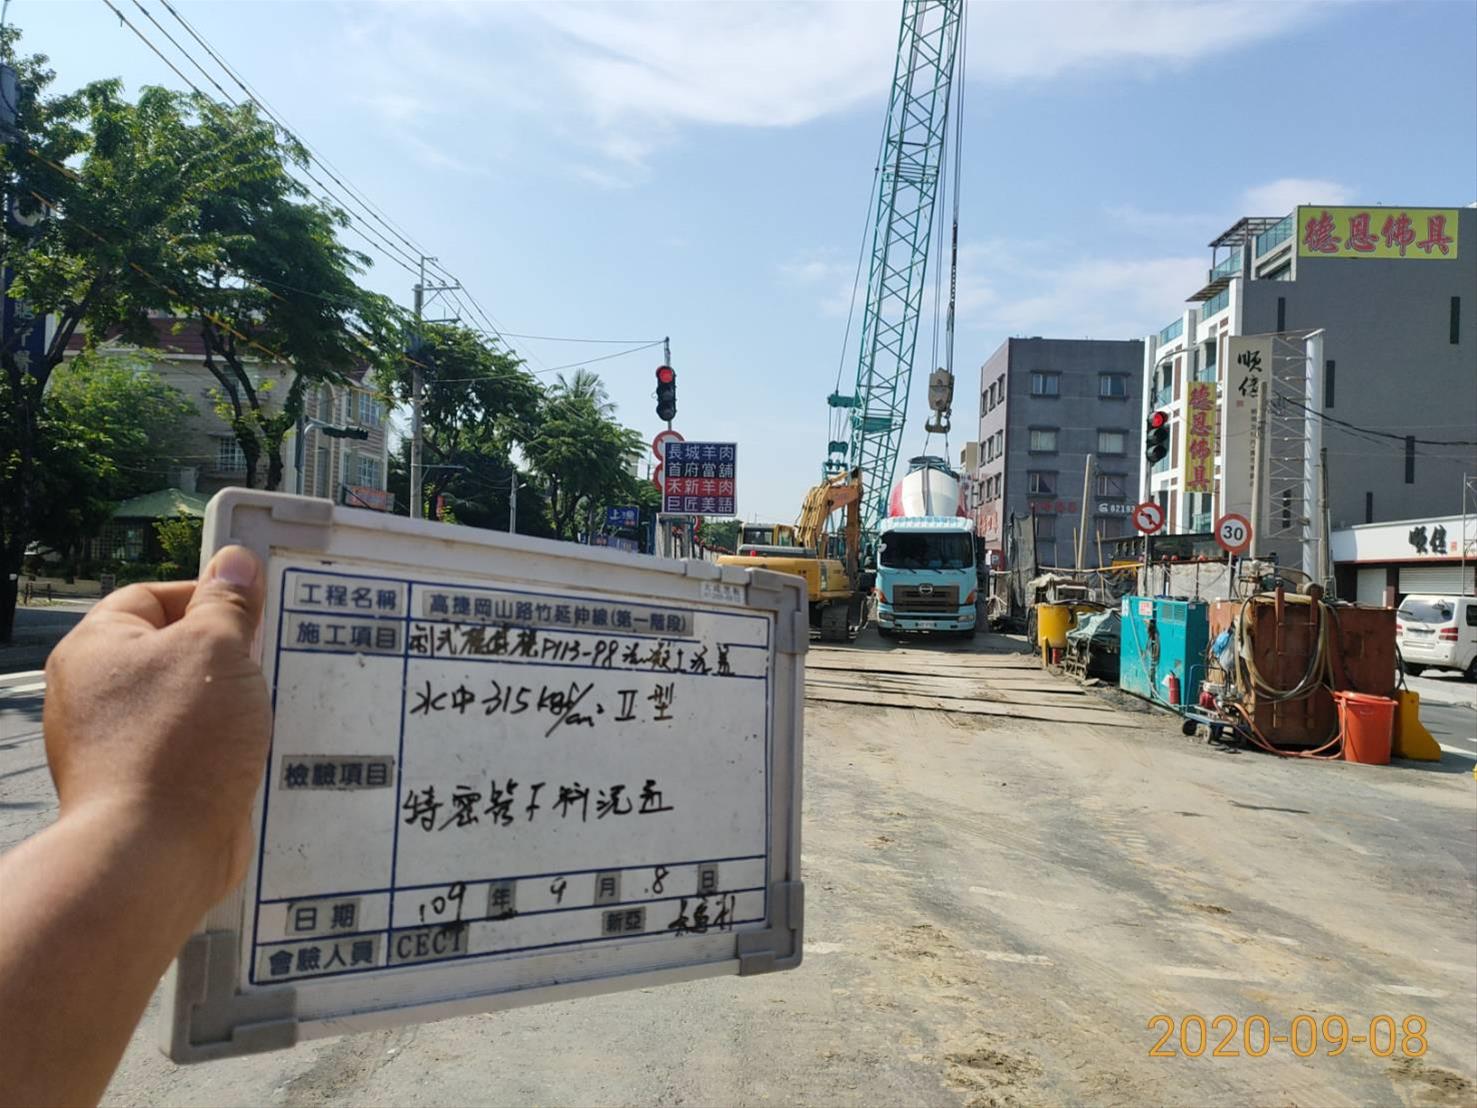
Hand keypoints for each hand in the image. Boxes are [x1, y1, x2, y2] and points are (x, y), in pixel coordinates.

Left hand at [43, 545, 270, 904]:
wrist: (155, 853)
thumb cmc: (180, 740)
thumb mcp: (218, 650)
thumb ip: (229, 603)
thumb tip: (236, 560)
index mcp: (96, 648)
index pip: (152, 596)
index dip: (207, 596)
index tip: (256, 613)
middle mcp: (94, 694)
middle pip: (172, 651)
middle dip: (228, 655)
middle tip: (272, 658)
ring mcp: (114, 744)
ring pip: (186, 703)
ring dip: (232, 705)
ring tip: (274, 706)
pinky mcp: (142, 786)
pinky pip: (191, 749)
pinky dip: (223, 748)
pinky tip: (258, 753)